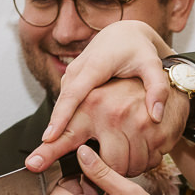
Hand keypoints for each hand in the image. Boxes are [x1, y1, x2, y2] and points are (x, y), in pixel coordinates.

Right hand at [27, 21, 180, 175]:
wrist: (124, 34)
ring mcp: (72, 76)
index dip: (61, 118)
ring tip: (43, 157)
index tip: (50, 138)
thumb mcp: (152, 66)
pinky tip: (60, 144)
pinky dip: (61, 122)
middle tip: (36, 160)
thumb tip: (157, 116)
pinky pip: (65, 104)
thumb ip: (157, 89)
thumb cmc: (138, 50)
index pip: (74, 95)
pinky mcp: (72, 82)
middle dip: (50, 131)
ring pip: (61, 106)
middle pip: (61, 104)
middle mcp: (78, 71)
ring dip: (54, 130)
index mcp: (95, 66)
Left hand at [40, 145, 184, 194]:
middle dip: (76, 175)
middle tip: (100, 167)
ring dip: (90, 186)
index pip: (47, 192)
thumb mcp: (129, 194)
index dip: (47, 173)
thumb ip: (102, 172)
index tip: (59, 160)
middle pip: (63, 192)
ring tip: (114, 184)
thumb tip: (83, 154)